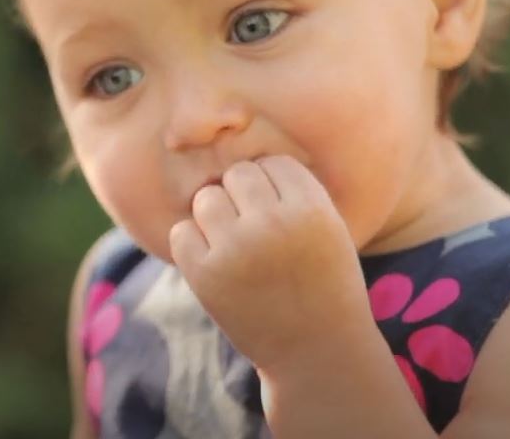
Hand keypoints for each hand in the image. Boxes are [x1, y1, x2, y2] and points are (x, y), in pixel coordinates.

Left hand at [168, 155, 375, 372]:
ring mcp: (236, 249)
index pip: (273, 163)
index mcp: (312, 209)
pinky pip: (181, 232)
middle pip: (238, 174)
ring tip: (236, 245)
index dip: (274, 187)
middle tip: (256, 231)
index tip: (280, 214)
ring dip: (215, 217)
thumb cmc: (324, 285)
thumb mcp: (329, 230)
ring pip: (207, 198)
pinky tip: (215, 262)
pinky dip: (192, 244)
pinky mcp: (205, 275)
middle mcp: (273, 223)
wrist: (317, 352)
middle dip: (243, 198)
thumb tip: (242, 158)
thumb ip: (294, 193)